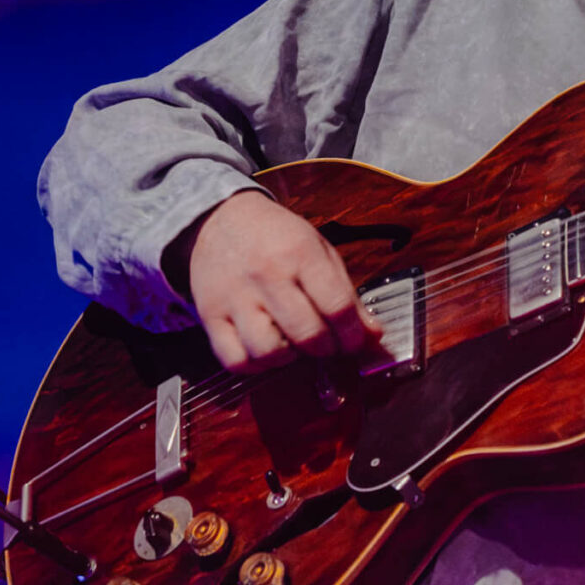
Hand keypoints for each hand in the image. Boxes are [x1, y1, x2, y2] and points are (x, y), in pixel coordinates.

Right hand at [171, 190, 380, 373]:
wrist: (220, 219)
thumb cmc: (276, 237)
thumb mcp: (319, 251)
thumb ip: (347, 294)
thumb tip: (374, 335)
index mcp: (300, 253)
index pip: (337, 306)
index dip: (353, 335)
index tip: (355, 343)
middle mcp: (267, 275)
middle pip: (307, 334)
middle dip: (326, 349)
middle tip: (327, 345)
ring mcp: (236, 297)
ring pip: (268, 352)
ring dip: (288, 359)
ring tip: (293, 345)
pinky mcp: (210, 314)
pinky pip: (234, 359)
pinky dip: (254, 365)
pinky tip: (264, 351)